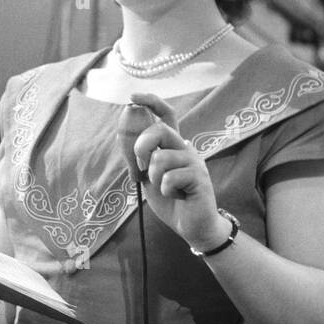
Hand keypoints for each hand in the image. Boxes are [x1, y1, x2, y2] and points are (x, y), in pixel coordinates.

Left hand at [124, 93, 229, 250]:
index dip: (151, 102)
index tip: (132, 97)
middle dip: (142, 147)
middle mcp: (185, 147)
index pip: (166, 115)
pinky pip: (170, 178)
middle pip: (160, 130)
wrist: (192, 226)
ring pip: (161, 158)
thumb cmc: (170, 199)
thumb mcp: (147, 176)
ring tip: (165, 188)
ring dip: (154, 178)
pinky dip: (166, 191)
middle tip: (142, 167)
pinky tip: (177, 196)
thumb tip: (123, 132)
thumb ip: (137, 157)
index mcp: (173, 145)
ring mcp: (194, 161)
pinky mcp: (199, 178)